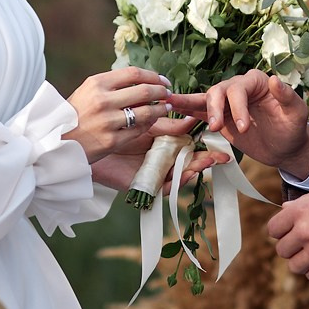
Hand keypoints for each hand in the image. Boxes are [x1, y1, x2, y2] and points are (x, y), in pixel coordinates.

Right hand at [66, 68, 170, 163]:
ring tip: (165, 108)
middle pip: (144, 90)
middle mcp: (102, 101)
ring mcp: (108, 122)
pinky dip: (149, 125)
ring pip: (146, 112)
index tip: (163, 81)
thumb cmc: (75, 115)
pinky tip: (151, 122)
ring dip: (160, 109)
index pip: (134, 73)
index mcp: (96, 84)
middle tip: (168, 94)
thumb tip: (143, 82)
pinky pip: (139, 130)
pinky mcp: (111, 141)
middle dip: (162, 92)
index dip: (153, 76)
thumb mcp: (88, 92)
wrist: (56, 142)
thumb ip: (112, 85)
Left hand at [91, 136, 224, 192]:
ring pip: (179, 176)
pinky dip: (174, 184)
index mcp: (165, 145)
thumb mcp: (145, 124)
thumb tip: (191, 119)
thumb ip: (167, 125)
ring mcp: (154, 173)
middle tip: (219, 158)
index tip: (220, 149)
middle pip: (188, 163)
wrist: (89, 145)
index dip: (204, 149)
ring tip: (203, 165)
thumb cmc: (115, 130)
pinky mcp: (144, 185)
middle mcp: (162, 160)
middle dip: (205, 162)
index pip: (189, 148)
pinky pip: (162, 188)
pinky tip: (183, 176)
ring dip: (193, 171)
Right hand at [165, 70, 308, 177]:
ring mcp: (227, 103)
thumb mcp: (296, 113)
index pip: (239, 88)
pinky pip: (200, 111)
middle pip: (219, 91)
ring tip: (174, 105)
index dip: (237, 106)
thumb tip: (274, 79)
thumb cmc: (293, 128)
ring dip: (192, 103)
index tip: (244, 128)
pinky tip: (172, 105)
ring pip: (206, 98)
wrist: (285, 148)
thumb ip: (287, 97)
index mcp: (257, 82)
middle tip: (217, 128)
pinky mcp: (219, 117)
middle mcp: (239, 88)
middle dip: (215, 107)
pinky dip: (186, 108)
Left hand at [267, 183, 308, 280]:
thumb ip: (305, 202)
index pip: (273, 229)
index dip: (281, 231)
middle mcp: (304, 232)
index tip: (290, 233)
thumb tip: (285, 209)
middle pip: (282, 250)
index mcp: (301, 211)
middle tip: (307, 244)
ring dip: (303, 261)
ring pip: (295, 266)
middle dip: (292, 247)